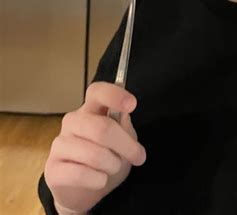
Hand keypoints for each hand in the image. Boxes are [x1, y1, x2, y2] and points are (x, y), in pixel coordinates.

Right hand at [44, 82, 145, 213]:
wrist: (82, 190)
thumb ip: (123, 126)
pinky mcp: (52, 169)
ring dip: (112, 165)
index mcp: (90, 109)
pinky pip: (80, 174)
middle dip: (126, 146)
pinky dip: (98, 180)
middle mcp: (72, 122)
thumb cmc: (105, 158)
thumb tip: (123, 115)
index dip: (115, 95)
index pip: (97, 92)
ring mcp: (59, 144)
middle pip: (102, 128)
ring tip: (113, 168)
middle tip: (138, 157)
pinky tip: (100, 180)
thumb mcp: (121, 141)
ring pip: (94, 154)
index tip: (132, 105)